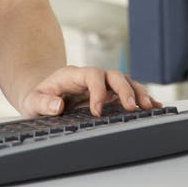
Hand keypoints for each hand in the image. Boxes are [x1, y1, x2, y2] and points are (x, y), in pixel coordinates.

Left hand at [18, 65, 162, 117]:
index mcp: (72, 75)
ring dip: (138, 92)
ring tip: (149, 107)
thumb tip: (57, 106)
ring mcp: (102, 85)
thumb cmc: (37, 99)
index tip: (97, 111)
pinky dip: (142, 98)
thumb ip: (42, 103)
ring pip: (124, 81)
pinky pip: (129, 92)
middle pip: (113, 75)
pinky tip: (155, 106)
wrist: (42, 97)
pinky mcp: (109, 95)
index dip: (97, 91)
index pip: (91, 74)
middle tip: (132, 108)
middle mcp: (90, 77)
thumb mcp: (32, 102)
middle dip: (124, 89)